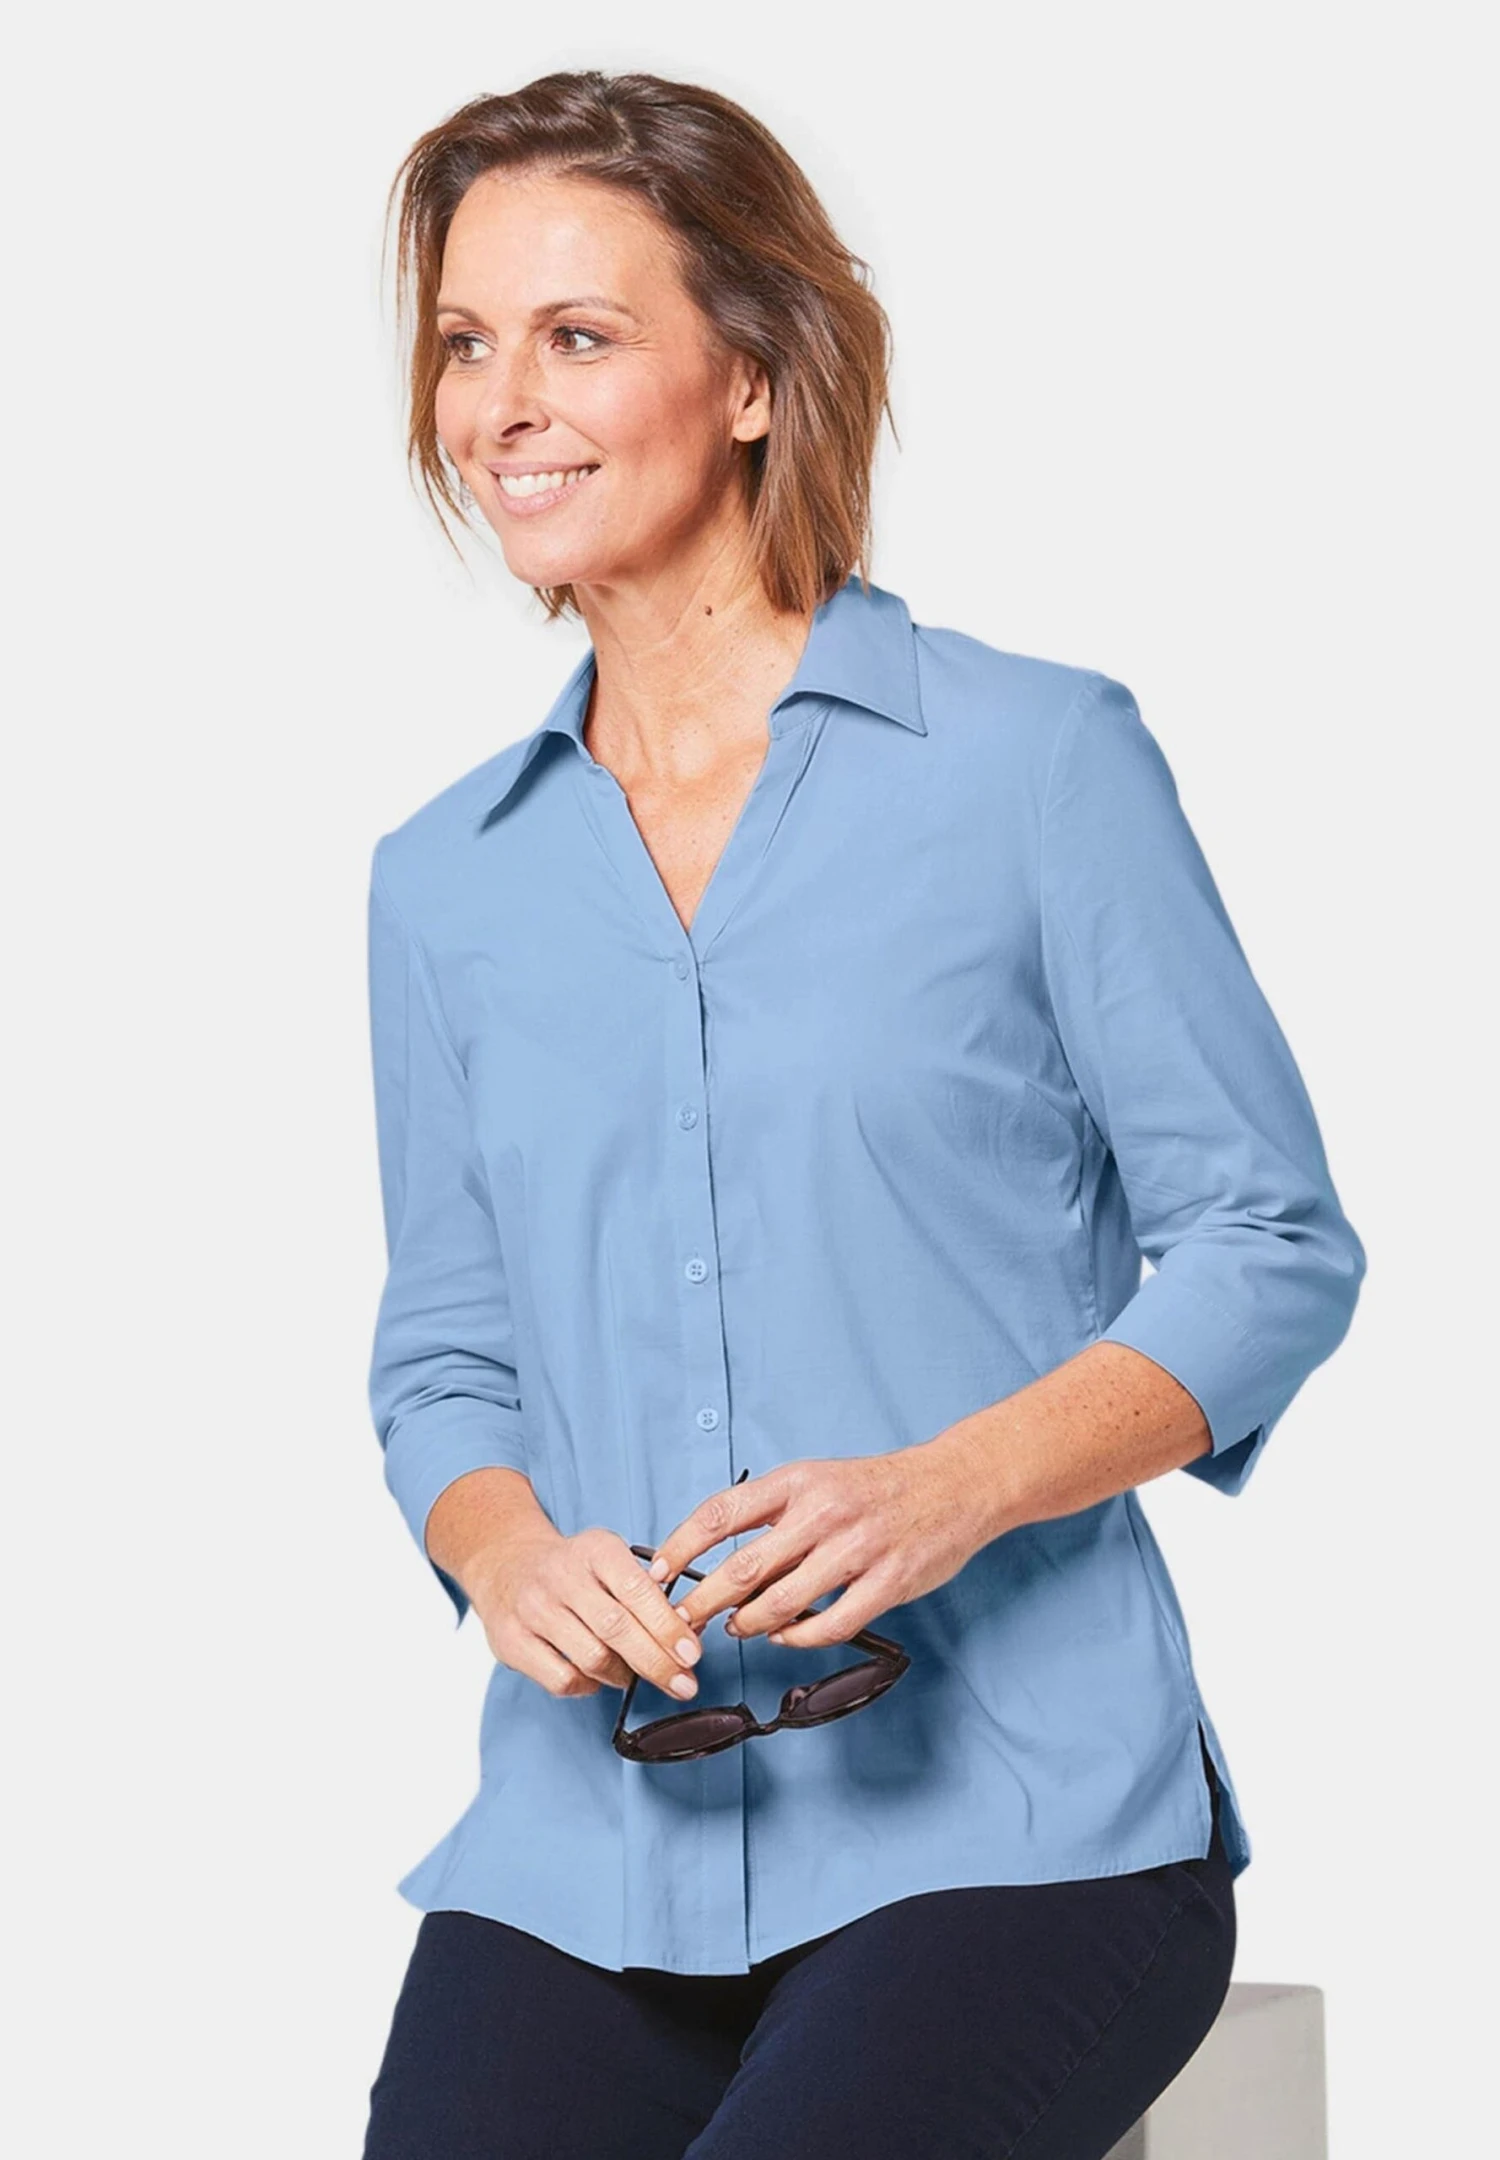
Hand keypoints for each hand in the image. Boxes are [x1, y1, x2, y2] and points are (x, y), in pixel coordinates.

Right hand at [469, 1524, 707, 1700]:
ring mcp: (532, 1610)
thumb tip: (689, 1632)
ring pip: (592, 1658)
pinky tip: (597, 1677)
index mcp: (594, 1549)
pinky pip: (563, 1680)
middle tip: (683, 1684)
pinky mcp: (512, 1642)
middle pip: (616, 1629)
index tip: (691, 1654)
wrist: (507, 1564)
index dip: (667, 1626)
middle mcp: (560, 1576)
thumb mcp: (609, 1558)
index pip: (637, 1589)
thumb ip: (646, 1591)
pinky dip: (589, 1686)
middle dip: (657, 1663)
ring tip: (636, 1675)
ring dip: (624, 1676)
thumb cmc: (573, 1569)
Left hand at [645, 1443, 987, 1648]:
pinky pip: (829, 1625)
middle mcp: (822, 1513)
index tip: (658, 1573)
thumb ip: (772, 1513)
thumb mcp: (818, 1479)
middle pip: (742, 1568)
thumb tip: (715, 1554)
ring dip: (749, 1624)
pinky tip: (786, 1637)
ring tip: (738, 1629)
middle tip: (684, 1623)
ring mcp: (856, 1549)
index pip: (721, 1513)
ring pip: (781, 1603)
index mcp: (798, 1481)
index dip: (681, 1547)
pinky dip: (798, 1638)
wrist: (953, 1485)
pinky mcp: (886, 1583)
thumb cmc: (877, 1488)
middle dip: (702, 1603)